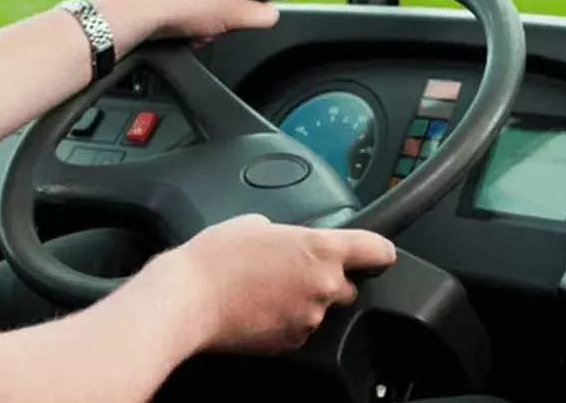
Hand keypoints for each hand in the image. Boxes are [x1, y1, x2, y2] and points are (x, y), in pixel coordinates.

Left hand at [135, 0, 279, 40]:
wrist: (144, 11)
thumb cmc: (185, 6)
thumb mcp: (236, 16)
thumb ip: (264, 15)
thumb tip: (271, 14)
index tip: (260, 11)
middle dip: (238, 11)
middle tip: (227, 23)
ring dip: (218, 18)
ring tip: (205, 28)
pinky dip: (202, 15)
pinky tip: (193, 27)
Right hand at [154, 214, 396, 353]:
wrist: (186, 300)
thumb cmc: (215, 258)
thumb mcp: (254, 223)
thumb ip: (286, 233)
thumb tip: (287, 241)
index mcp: (321, 250)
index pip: (377, 251)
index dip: (379, 251)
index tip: (378, 254)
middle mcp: (323, 286)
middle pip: (347, 285)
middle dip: (327, 279)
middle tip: (291, 270)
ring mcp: (308, 318)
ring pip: (319, 308)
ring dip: (302, 300)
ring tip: (265, 289)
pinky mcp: (290, 342)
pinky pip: (298, 328)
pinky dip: (285, 319)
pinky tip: (257, 308)